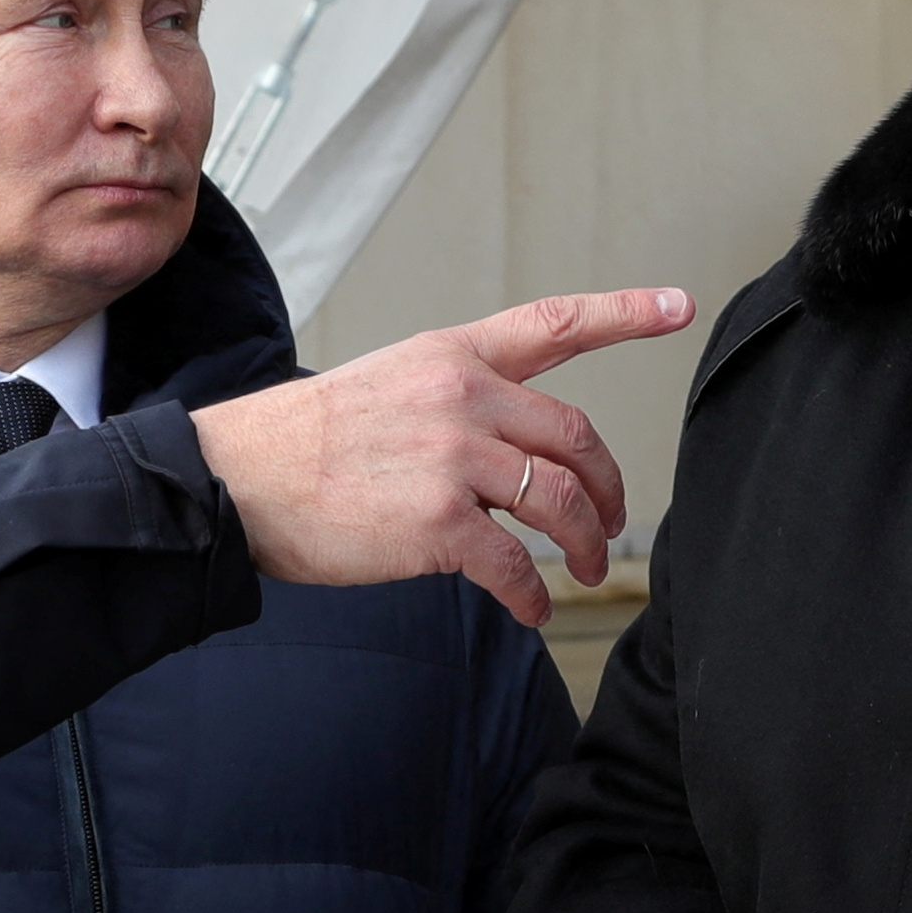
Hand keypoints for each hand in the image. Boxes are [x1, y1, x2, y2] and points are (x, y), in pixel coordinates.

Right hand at [191, 289, 692, 626]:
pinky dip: (531, 594)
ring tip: (583, 571)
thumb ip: (455, 403)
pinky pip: (515, 565)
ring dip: (585, 544)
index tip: (678, 306)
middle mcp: (461, 397)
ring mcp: (453, 459)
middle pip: (575, 436)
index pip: (553, 323)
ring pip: (560, 502)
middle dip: (608, 487)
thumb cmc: (302, 443)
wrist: (233, 479)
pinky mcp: (438, 523)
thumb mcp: (386, 386)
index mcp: (450, 356)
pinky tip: (528, 607)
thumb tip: (508, 454)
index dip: (625, 314)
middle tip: (610, 520)